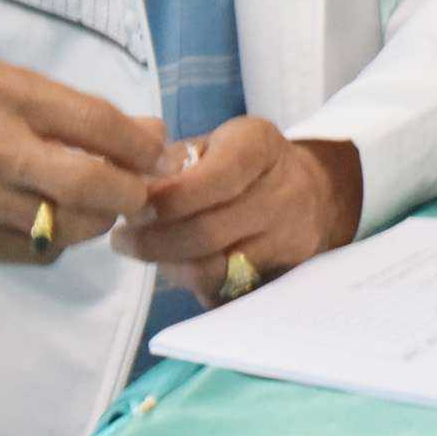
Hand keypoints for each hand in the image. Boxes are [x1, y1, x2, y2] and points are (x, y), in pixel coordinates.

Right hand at [0, 59, 165, 261]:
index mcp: (2, 94)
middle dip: (132, 193)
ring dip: (98, 219)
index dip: (141, 144)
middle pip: (88, 185)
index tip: (159, 152)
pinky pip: (35, 250)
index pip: (97, 124)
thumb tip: (147, 134)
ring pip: (67, 227)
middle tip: (143, 191)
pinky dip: (58, 239)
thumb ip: (71, 107)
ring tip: (99, 202)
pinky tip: (53, 217)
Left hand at [111, 117, 363, 304]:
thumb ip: (172, 160)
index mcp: (261, 146)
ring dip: (169, 266)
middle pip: (209, 232)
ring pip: (216, 270)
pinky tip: (178, 266)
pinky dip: (193, 285)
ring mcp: (289, 240)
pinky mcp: (284, 277)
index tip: (133, 207)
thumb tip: (126, 186)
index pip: (215, 178)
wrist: (314, 191)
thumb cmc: (244, 163)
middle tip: (122, 240)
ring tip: (145, 252)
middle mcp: (284, 193)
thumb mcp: (215, 141)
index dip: (168, 199)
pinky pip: (227, 294)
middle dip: (155, 241)